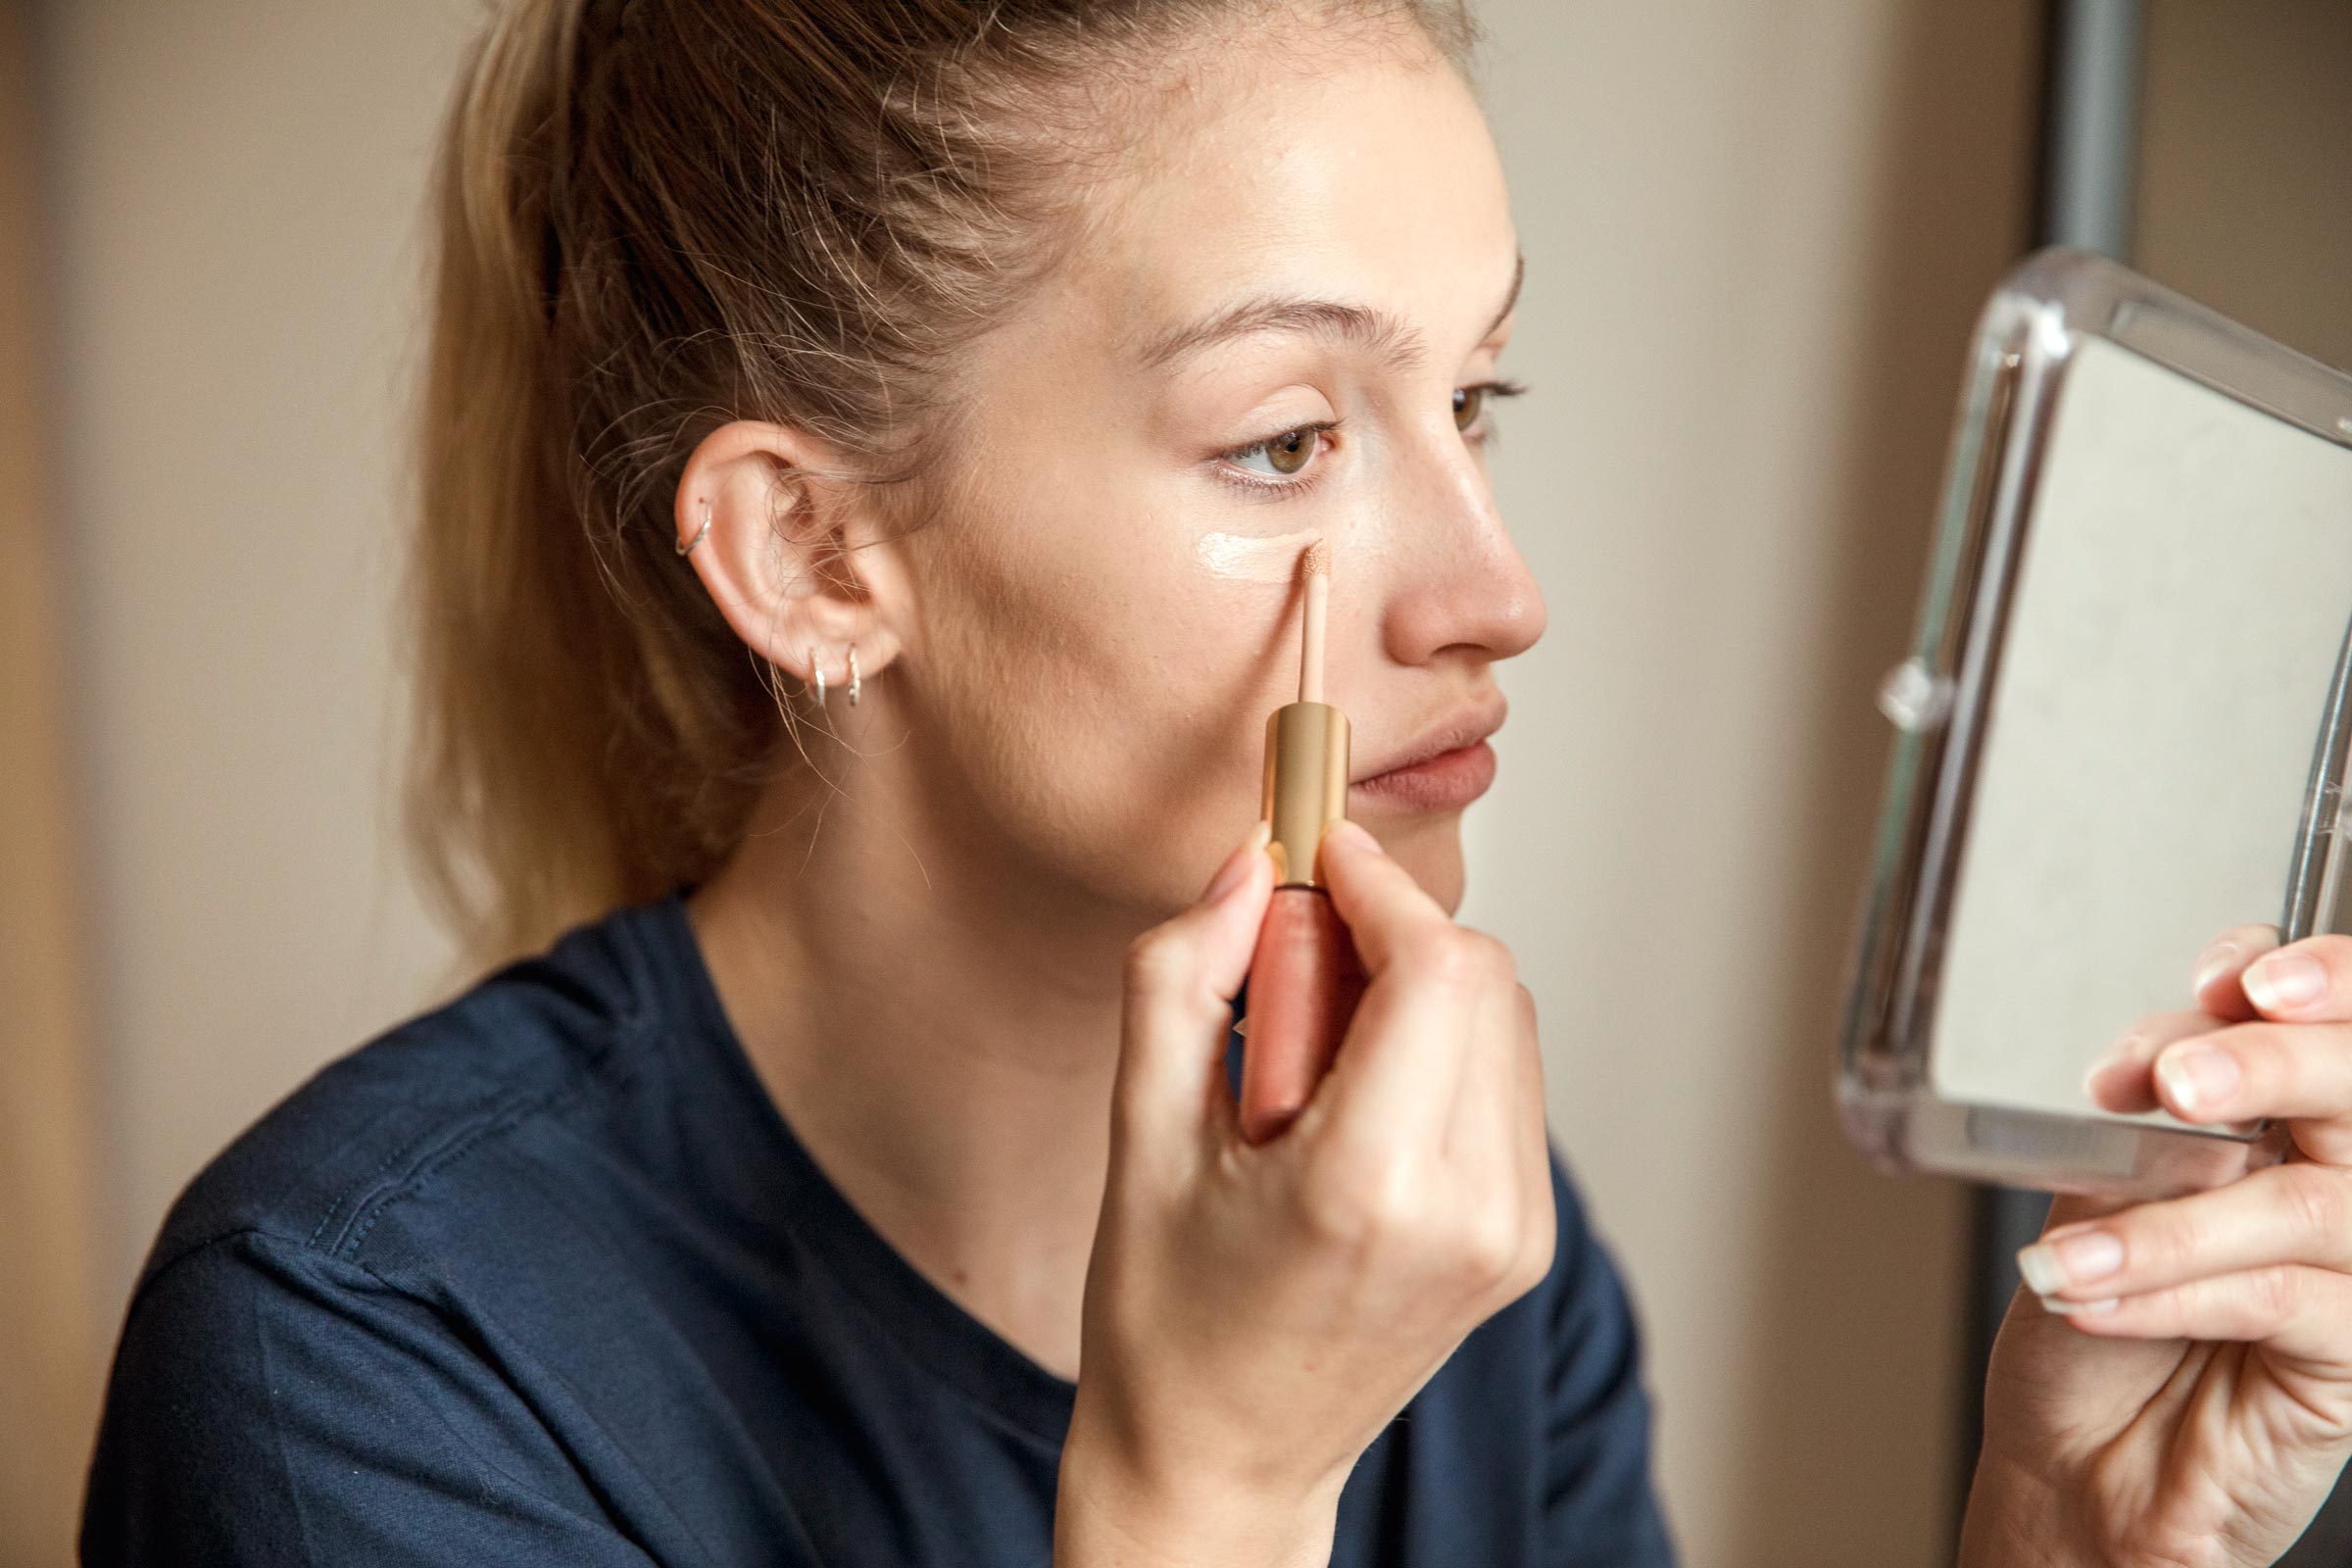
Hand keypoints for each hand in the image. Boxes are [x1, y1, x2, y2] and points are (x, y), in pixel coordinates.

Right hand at [1054, 817, 1553, 1566]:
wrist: (1221, 1465)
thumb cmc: (1164, 1318)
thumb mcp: (1138, 1135)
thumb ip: (1183, 976)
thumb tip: (1247, 865)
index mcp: (1368, 1188)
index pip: (1437, 968)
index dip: (1380, 886)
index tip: (1317, 855)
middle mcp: (1468, 1212)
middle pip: (1482, 979)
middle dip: (1388, 936)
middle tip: (1287, 978)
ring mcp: (1512, 1234)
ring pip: (1504, 1020)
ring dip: (1415, 990)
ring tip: (1309, 1063)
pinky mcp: (1523, 1241)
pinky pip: (1506, 1081)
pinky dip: (1438, 1049)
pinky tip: (1352, 1102)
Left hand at [1961, 925, 2351, 1567]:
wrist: (2075, 1459)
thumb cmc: (2087, 1316)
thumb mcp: (2099, 1188)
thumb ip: (2149, 1118)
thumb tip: (2166, 1055)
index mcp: (2285, 1114)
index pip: (2334, 1017)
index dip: (2314, 976)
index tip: (2231, 980)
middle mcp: (2339, 1176)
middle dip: (2265, 1064)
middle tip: (2178, 1083)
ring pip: (2306, 1202)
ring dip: (2170, 1219)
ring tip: (2071, 1250)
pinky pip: (2279, 1297)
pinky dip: (2169, 1290)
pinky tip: (2091, 1298)